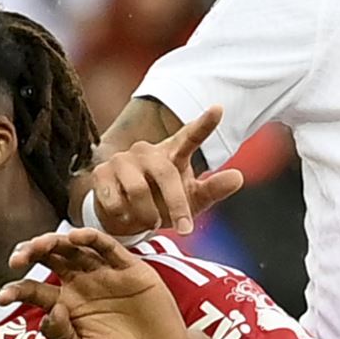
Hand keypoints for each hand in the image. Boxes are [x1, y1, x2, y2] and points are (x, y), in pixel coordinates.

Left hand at [0, 227, 196, 338]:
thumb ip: (61, 335)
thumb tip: (49, 310)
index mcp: (66, 305)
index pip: (35, 290)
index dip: (16, 290)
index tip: (1, 297)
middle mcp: (82, 285)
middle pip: (51, 259)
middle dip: (31, 253)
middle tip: (17, 258)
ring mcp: (104, 274)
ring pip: (75, 248)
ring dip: (56, 241)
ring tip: (42, 245)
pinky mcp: (129, 268)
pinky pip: (108, 248)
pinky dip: (92, 238)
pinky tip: (76, 236)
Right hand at [86, 105, 244, 236]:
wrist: (122, 217)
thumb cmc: (163, 204)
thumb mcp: (192, 201)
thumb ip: (213, 189)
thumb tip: (238, 177)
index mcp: (174, 154)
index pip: (190, 136)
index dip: (204, 124)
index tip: (219, 109)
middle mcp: (148, 151)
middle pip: (166, 174)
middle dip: (177, 205)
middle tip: (185, 229)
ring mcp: (122, 160)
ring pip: (138, 190)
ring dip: (148, 215)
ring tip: (151, 221)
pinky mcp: (101, 173)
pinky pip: (115, 200)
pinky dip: (124, 217)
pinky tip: (125, 216)